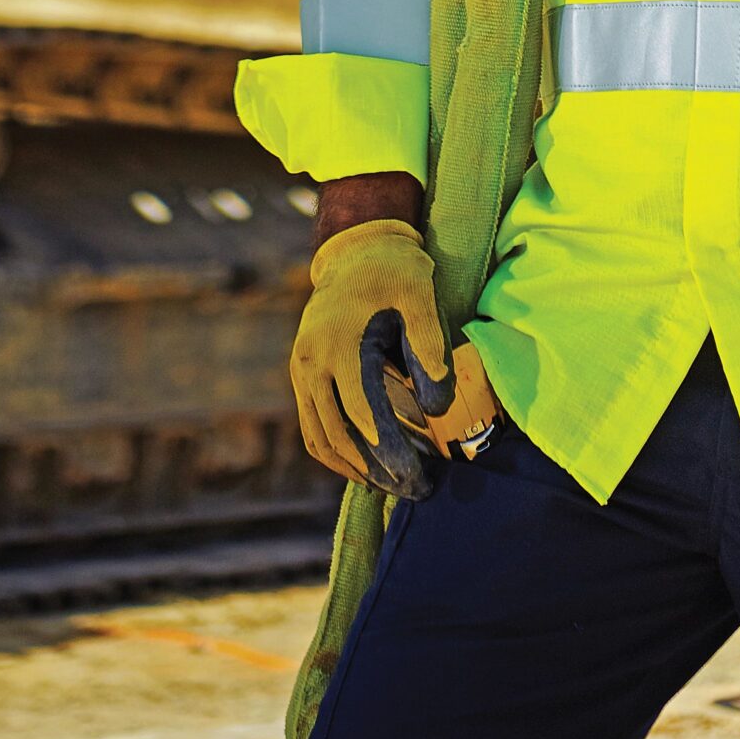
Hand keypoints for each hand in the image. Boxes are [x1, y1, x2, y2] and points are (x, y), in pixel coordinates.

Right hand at [290, 218, 454, 498]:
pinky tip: (366, 465)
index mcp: (340, 344)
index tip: (421, 478)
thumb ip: (429, 346)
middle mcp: (311, 362)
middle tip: (414, 491)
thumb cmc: (395, 270)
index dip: (392, 453)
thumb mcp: (420, 295)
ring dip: (353, 468)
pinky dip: (336, 451)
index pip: (363, 416)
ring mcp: (301, 369)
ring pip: (319, 438)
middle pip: (337, 437)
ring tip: (391, 485)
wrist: (357, 247)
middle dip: (376, 471)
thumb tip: (437, 408)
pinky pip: (312, 426)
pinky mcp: (302, 374)